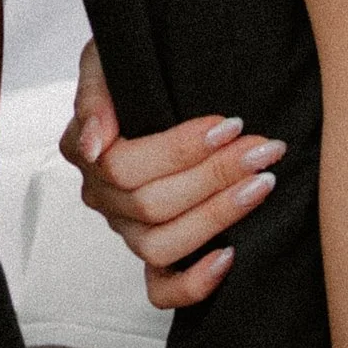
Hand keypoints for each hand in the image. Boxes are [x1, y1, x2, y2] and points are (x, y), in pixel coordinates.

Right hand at [60, 43, 281, 311]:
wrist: (165, 75)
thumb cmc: (139, 66)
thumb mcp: (109, 58)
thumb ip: (95, 94)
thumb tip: (92, 144)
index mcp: (85, 151)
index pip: (124, 165)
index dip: (179, 150)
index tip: (228, 125)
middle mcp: (103, 196)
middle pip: (150, 204)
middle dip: (214, 175)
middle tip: (262, 150)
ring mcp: (127, 230)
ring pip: (160, 245)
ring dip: (216, 216)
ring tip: (260, 185)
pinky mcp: (154, 256)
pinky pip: (161, 289)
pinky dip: (193, 283)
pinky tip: (229, 257)